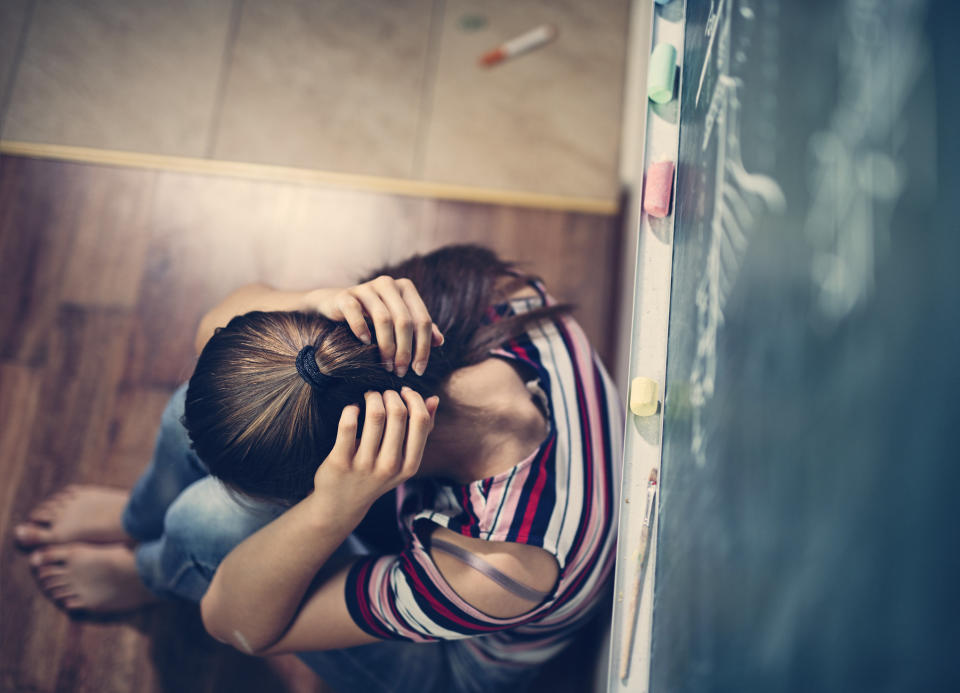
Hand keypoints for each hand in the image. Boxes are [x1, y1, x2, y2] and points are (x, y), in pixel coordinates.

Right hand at [310, 277, 443, 376]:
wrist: (339, 305)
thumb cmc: (375, 317)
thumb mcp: (400, 321)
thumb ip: (420, 329)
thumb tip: (440, 342)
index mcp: (406, 288)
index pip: (423, 320)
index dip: (423, 348)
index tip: (419, 371)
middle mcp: (388, 284)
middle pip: (405, 321)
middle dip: (405, 351)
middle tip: (400, 372)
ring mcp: (366, 288)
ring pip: (383, 319)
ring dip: (386, 347)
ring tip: (386, 366)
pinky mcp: (346, 296)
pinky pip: (355, 313)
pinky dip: (361, 329)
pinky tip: (365, 343)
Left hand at [311, 388, 439, 516]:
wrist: (341, 504)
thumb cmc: (376, 475)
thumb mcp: (402, 460)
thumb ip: (420, 431)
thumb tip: (433, 399)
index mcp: (409, 466)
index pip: (420, 422)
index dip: (413, 399)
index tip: (403, 392)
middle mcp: (389, 466)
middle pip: (398, 414)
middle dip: (390, 395)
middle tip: (382, 394)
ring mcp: (364, 465)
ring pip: (375, 415)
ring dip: (372, 397)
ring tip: (369, 397)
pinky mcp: (340, 461)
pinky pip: (348, 424)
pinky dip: (351, 409)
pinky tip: (352, 409)